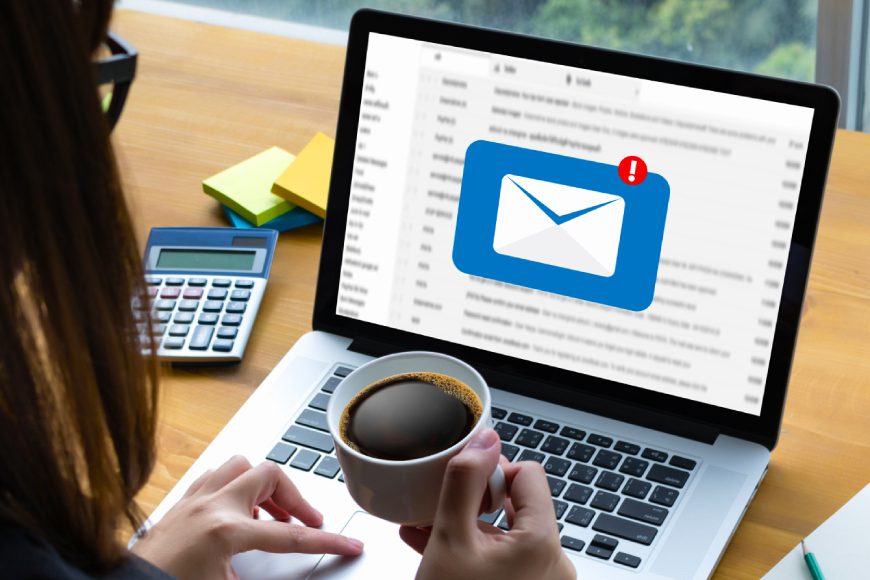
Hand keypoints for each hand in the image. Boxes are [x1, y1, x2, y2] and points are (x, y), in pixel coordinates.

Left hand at [132, 456, 362, 579]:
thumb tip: (287, 577)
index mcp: (226, 532)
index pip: (290, 536)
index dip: (326, 541)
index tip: (349, 544)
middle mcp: (211, 507)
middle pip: (271, 475)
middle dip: (296, 498)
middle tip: (308, 522)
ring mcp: (193, 501)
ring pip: (241, 466)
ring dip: (263, 485)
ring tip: (272, 513)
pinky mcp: (179, 504)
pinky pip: (215, 476)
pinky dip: (235, 486)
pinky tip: (237, 510)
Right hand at [399, 429, 573, 579]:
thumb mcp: (449, 539)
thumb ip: (465, 482)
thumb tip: (484, 439)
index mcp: (542, 543)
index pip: (529, 474)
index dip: (492, 472)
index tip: (463, 488)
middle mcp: (554, 563)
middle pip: (518, 504)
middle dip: (474, 502)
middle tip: (439, 510)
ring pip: (507, 533)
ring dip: (468, 526)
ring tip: (428, 531)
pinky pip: (506, 559)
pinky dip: (476, 551)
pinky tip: (439, 552)